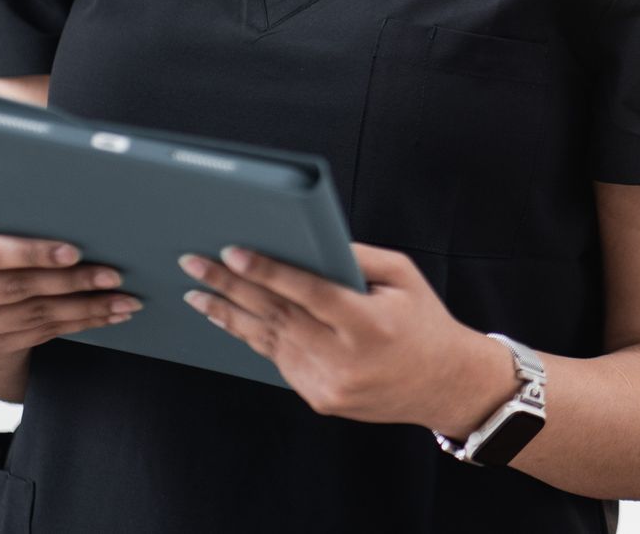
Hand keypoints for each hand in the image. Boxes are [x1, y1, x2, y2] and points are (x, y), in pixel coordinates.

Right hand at [0, 204, 142, 355]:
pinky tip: (109, 314)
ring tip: (124, 300)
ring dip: (87, 308)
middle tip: (114, 275)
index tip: (74, 252)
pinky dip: (81, 323)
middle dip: (73, 282)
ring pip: (37, 316)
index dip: (31, 253)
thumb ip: (6, 203)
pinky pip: (43, 334)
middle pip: (19, 288)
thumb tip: (53, 177)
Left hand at [178, 241, 513, 432]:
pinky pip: (279, 360)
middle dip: (230, 286)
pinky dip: (253, 336)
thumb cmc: (424, 322)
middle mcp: (345, 358)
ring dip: (228, 314)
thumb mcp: (403, 277)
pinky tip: (231, 318)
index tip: (233, 252)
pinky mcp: (319, 398)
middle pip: (276, 315)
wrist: (444, 384)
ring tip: (197, 293)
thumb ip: (356, 258)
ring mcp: (329, 384)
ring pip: (268, 341)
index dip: (268, 271)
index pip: (309, 292)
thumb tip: (304, 242)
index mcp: (369, 323)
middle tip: (195, 264)